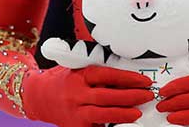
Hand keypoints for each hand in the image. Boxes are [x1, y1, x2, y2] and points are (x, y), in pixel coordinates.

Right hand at [24, 64, 155, 126]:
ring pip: (102, 114)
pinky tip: (123, 124)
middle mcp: (76, 94)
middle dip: (130, 96)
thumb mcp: (79, 68)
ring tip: (138, 112)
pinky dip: (110, 126)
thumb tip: (127, 72)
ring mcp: (75, 112)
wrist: (40, 97)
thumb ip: (99, 69)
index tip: (144, 81)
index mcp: (80, 75)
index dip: (128, 78)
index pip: (108, 75)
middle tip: (148, 95)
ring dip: (123, 114)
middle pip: (107, 96)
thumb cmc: (65, 80)